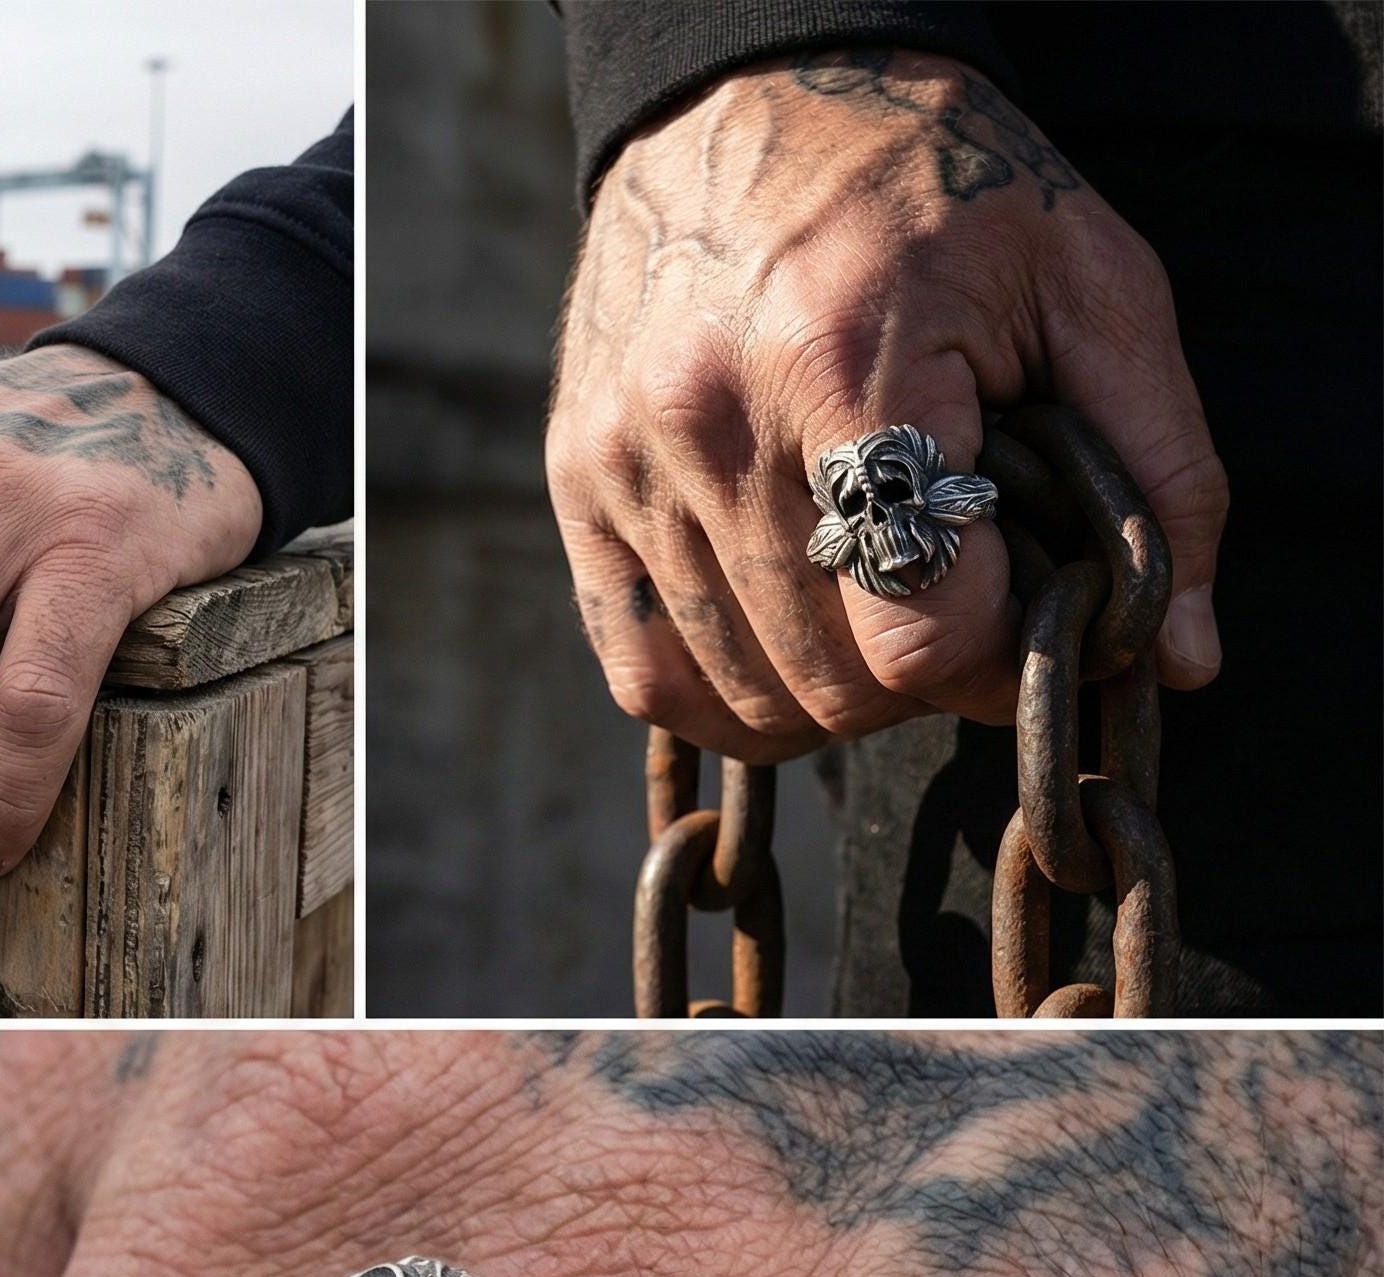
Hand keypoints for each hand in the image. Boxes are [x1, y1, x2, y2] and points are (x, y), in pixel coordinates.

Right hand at [546, 48, 1230, 760]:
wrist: (755, 93)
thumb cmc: (937, 186)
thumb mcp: (1089, 284)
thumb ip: (1162, 470)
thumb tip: (1182, 659)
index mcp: (845, 364)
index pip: (916, 630)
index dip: (988, 665)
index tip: (1022, 627)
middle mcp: (711, 422)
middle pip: (830, 680)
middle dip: (916, 680)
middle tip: (952, 611)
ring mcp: (627, 461)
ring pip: (741, 695)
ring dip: (829, 698)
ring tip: (872, 622)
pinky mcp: (577, 483)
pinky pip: (643, 672)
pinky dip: (722, 699)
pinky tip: (782, 656)